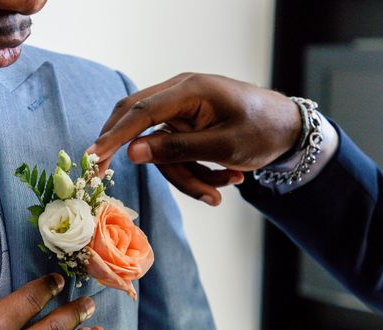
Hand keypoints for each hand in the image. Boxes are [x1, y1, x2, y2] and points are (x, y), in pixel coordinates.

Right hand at [90, 73, 301, 205]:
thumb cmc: (263, 131)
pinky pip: (177, 155)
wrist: (290, 131)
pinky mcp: (186, 128)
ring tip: (224, 186)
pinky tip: (228, 178)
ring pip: (161, 150)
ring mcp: (181, 113)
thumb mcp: (222, 146)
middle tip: (102, 174)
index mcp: (188, 91)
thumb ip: (176, 149)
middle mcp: (179, 96)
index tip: (91, 159)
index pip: (139, 112)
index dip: (112, 137)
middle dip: (130, 153)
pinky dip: (196, 173)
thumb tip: (131, 153)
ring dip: (189, 177)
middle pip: (136, 122)